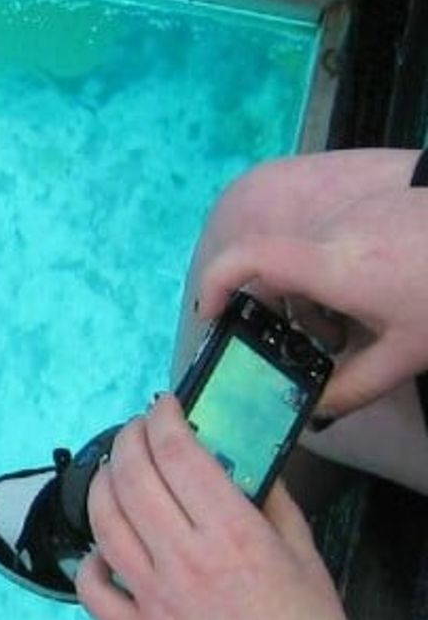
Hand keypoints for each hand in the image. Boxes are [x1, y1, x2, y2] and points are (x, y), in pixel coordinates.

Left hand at [76, 396, 361, 619]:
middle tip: (136, 430)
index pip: (179, 455)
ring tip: (114, 473)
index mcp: (232, 535)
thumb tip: (241, 464)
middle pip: (131, 480)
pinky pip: (92, 593)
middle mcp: (184, 562)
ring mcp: (153, 601)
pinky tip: (102, 551)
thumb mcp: (305, 554)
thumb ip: (270, 502)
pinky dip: (89, 564)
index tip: (162, 406)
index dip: (162, 420)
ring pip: (103, 526)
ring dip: (101, 487)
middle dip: (127, 441)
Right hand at [197, 183, 427, 417]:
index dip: (214, 285)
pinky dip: (339, 275)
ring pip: (306, 259)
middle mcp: (330, 233)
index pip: (245, 259)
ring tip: (354, 325)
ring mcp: (352, 214)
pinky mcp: (374, 206)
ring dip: (315, 296)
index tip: (212, 317)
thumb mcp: (406, 355)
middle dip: (282, 312)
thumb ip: (350, 389)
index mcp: (331, 267)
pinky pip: (334, 243)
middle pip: (276, 269)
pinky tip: (378, 295)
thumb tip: (312, 412)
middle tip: (309, 345)